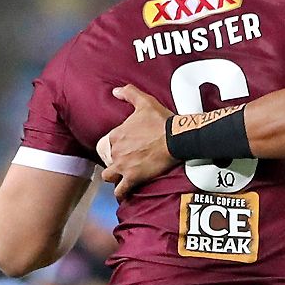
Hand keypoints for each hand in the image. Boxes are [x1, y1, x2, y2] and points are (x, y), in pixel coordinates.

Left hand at [98, 84, 176, 198]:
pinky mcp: (133, 178)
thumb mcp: (145, 102)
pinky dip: (121, 193)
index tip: (123, 147)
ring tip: (120, 177)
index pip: (107, 143)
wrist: (176, 139)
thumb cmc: (161, 120)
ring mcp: (123, 166)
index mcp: (116, 135)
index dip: (114, 145)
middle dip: (113, 161)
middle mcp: (116, 152)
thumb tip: (115, 91)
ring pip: (109, 176)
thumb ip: (129, 93)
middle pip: (108, 160)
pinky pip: (121, 190)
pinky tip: (123, 193)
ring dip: (113, 177)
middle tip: (123, 162)